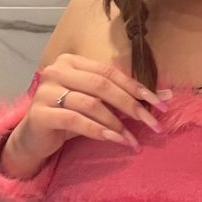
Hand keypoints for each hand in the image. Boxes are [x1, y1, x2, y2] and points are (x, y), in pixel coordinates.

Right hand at [15, 53, 171, 159]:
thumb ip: (127, 96)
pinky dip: (99, 131)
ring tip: (133, 139)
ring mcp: (45, 91)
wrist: (34, 138)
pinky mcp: (40, 113)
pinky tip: (115, 139)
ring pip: (91, 104)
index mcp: (73, 61)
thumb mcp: (99, 102)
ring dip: (117, 123)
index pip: (110, 72)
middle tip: (152, 123)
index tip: (159, 103)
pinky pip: (76, 121)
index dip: (136, 87)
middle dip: (131, 105)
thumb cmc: (70, 114)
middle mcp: (57, 70)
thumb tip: (167, 96)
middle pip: (103, 86)